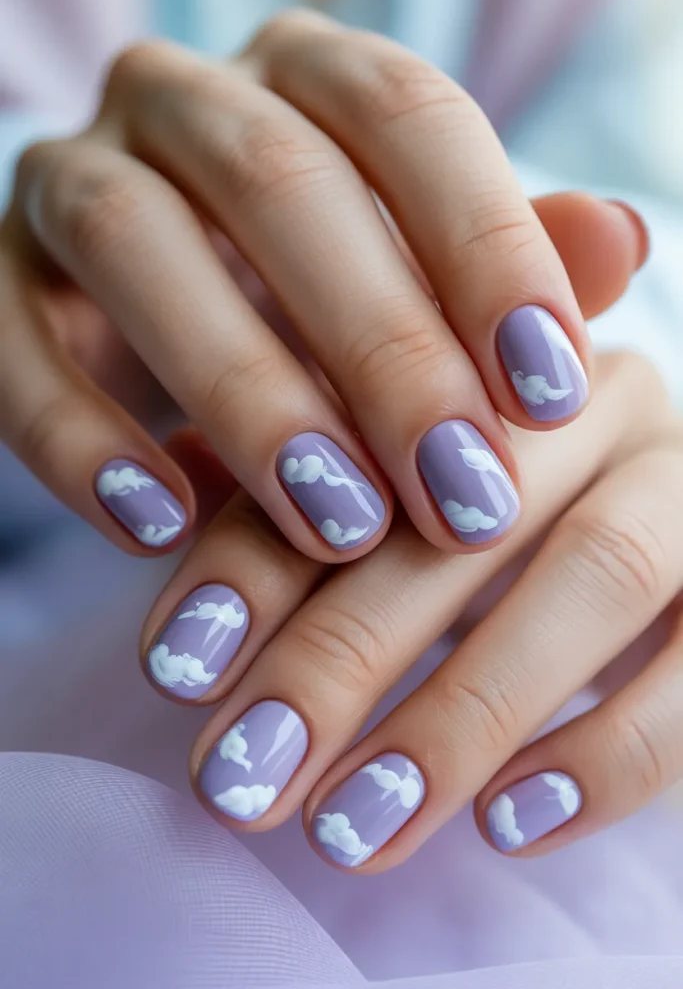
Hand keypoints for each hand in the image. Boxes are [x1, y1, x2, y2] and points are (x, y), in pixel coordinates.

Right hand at [0, 10, 644, 557]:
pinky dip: (81, 439)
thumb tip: (623, 241)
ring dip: (244, 394)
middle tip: (459, 494)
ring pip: (138, 244)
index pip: (408, 117)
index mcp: (306, 78)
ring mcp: (70, 175)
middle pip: (280, 186)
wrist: (156, 312)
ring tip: (335, 524)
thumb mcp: (418, 276)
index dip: (487, 248)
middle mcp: (184, 100)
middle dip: (381, 349)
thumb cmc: (316, 297)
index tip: (550, 393)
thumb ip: (509, 261)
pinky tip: (161, 526)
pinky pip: (14, 345)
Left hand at [138, 348, 682, 870]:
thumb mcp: (391, 513)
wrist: (646, 534)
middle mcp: (592, 399)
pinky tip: (509, 824)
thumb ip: (303, 528)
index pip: (353, 442)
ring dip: (464, 713)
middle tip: (244, 777)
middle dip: (341, 656)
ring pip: (595, 576)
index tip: (176, 672)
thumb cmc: (488, 525)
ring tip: (354, 827)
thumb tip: (192, 627)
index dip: (258, 557)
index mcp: (485, 362)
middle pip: (465, 512)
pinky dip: (607, 754)